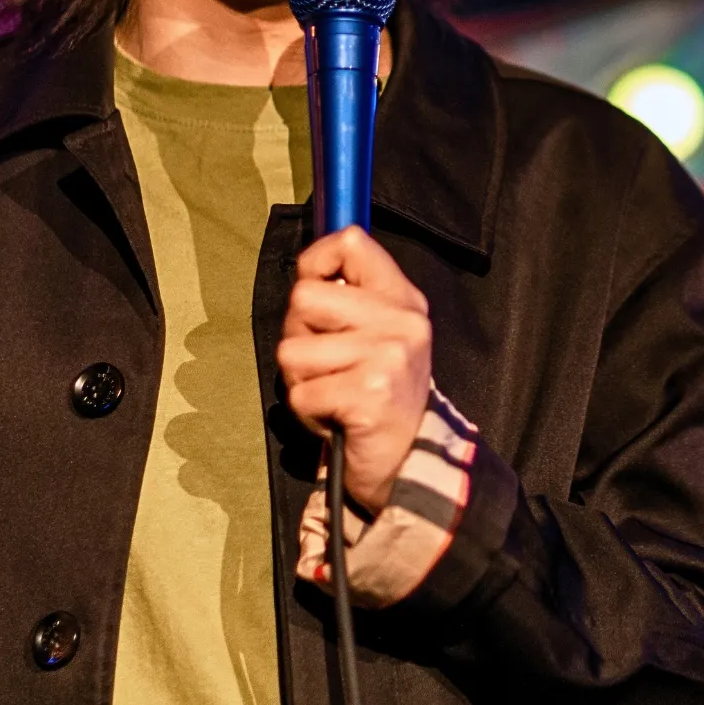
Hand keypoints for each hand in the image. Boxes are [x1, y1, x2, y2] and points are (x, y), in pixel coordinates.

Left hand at [277, 226, 431, 511]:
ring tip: (333, 393)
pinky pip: (300, 393)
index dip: (316, 263)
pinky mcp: (369, 394)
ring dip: (301, 380)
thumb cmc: (381, 395)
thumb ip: (351, 298)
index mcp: (403, 298)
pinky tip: (337, 417)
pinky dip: (308, 412)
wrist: (411, 462)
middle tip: (326, 362)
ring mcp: (388, 356)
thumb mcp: (380, 335)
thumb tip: (307, 270)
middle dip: (299, 334)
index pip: (351, 242)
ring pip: (292, 350)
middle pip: (304, 297)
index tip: (317, 291)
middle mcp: (401, 321)